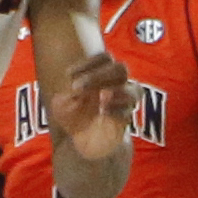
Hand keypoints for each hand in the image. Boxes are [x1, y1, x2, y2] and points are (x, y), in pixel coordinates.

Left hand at [48, 48, 135, 163]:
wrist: (81, 139)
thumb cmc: (72, 113)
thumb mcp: (62, 100)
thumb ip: (69, 90)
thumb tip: (78, 86)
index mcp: (101, 73)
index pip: (105, 58)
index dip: (88, 63)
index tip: (67, 75)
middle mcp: (116, 84)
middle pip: (120, 69)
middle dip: (98, 76)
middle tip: (77, 87)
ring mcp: (123, 102)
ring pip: (135, 90)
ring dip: (117, 91)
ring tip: (100, 98)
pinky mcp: (125, 119)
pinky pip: (129, 111)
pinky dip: (117, 110)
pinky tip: (104, 112)